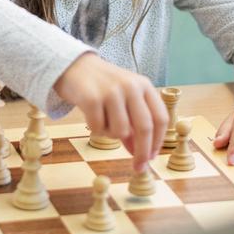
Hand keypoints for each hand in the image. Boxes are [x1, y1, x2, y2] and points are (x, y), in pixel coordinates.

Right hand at [54, 53, 167, 171]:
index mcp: (144, 85)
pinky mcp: (91, 97)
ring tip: (102, 121)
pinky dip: (95, 129)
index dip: (157, 141)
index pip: (160, 118)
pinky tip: (90, 115)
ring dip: (111, 135)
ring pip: (120, 131)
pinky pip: (98, 128)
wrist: (73, 66)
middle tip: (138, 167)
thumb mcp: (124, 100)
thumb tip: (142, 155)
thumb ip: (134, 124)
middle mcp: (131, 86)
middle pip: (145, 128)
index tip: (151, 158)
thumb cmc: (102, 86)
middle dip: (143, 152)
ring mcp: (111, 91)